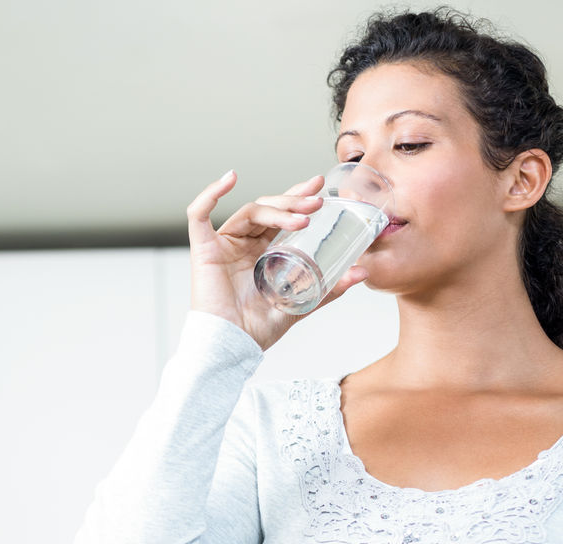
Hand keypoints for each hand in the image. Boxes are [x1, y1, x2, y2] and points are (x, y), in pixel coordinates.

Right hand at [186, 170, 370, 351]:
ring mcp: (222, 245)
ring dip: (276, 210)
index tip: (320, 186)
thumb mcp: (301, 304)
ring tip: (302, 218)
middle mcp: (242, 245)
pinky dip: (210, 194)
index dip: (297, 198)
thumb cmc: (257, 330)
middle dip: (293, 201)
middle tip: (317, 201)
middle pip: (266, 208)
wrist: (231, 347)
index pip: (280, 216)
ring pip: (249, 211)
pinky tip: (229, 178)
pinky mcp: (204, 250)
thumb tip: (363, 271)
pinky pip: (199, 215)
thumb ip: (329, 288)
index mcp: (262, 254)